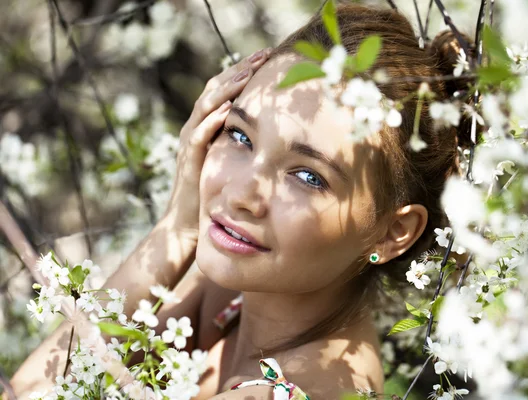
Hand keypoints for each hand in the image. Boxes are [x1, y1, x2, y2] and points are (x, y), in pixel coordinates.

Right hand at [164, 48, 272, 231]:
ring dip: (226, 90)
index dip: (244, 71)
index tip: (267, 56)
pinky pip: (198, 137)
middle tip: (262, 55)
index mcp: (206, 125)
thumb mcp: (231, 160)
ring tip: (247, 75)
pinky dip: (211, 122)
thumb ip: (243, 141)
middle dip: (238, 70)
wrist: (189, 222)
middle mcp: (195, 128)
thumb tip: (273, 128)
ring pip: (205, 107)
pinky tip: (228, 112)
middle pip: (214, 89)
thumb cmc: (213, 193)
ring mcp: (189, 143)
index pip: (224, 89)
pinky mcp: (188, 161)